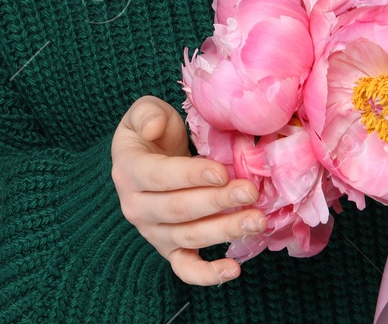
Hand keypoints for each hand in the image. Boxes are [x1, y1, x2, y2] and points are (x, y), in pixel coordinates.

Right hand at [111, 96, 266, 285]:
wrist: (148, 158)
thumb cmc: (154, 133)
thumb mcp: (146, 112)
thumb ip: (147, 114)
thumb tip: (151, 128)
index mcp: (129, 171)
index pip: (160, 177)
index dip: (191, 175)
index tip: (222, 172)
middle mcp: (137, 207)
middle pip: (179, 209)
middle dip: (217, 202)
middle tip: (250, 192)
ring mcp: (153, 232)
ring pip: (188, 237)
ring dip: (224, 230)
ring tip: (257, 220)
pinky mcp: (170, 249)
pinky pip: (186, 268)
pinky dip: (208, 275)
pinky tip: (234, 270)